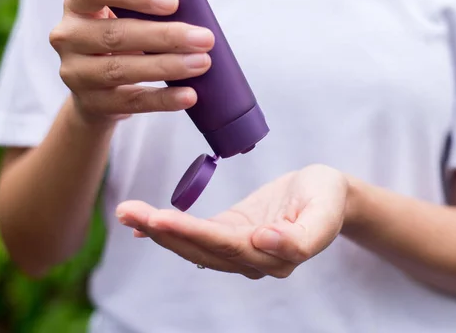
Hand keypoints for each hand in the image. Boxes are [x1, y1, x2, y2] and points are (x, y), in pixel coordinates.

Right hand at [50, 0, 214, 124]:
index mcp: (78, 5)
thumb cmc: (122, 43)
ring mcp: (75, 72)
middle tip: (205, 38)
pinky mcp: (91, 103)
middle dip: (166, 36)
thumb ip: (149, 15)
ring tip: (202, 63)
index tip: (173, 3)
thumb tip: (196, 23)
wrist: (98, 92)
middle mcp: (68, 36)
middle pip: (116, 34)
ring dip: (167, 66)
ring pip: (121, 69)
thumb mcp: (125, 20)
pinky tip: (189, 95)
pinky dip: (163, 99)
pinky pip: (131, 100)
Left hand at [116, 164, 348, 278]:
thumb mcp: (325, 211)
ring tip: (127, 212)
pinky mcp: (233, 234)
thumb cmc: (327, 198)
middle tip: (129, 212)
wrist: (328, 195)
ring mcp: (241, 250)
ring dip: (159, 230)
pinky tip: (143, 225)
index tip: (162, 218)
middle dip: (164, 231)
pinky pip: (198, 237)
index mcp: (277, 256)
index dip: (193, 233)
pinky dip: (170, 231)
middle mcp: (254, 260)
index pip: (228, 246)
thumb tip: (262, 243)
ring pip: (195, 246)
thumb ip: (301, 238)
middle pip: (202, 249)